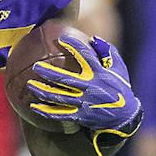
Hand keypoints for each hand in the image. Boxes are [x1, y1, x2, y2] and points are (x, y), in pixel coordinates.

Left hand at [27, 33, 141, 135]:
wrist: (125, 116)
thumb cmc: (119, 88)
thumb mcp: (119, 69)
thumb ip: (108, 52)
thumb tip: (94, 38)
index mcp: (100, 74)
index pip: (85, 56)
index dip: (73, 46)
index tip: (60, 38)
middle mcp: (91, 88)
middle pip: (65, 79)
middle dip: (49, 72)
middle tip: (36, 66)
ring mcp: (84, 103)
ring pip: (59, 97)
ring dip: (42, 91)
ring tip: (30, 84)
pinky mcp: (80, 115)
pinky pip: (59, 113)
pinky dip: (45, 111)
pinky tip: (32, 107)